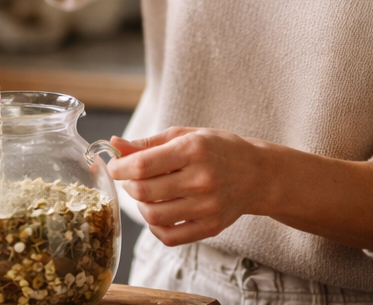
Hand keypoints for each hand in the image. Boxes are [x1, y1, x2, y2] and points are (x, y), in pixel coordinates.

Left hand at [106, 127, 273, 246]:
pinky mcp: (210, 227)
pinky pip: (169, 236)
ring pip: (153, 216)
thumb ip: (148, 142)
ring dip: (140, 206)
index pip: (143, 165)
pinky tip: (159, 211)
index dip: (120, 168)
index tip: (114, 167)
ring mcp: (207, 207)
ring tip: (147, 194)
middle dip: (128, 185)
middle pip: (144, 192)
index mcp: (194, 150)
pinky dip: (155, 227)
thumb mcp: (186, 135)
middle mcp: (201, 179)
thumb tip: (114, 145)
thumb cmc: (219, 150)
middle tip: (132, 179)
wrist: (258, 175)